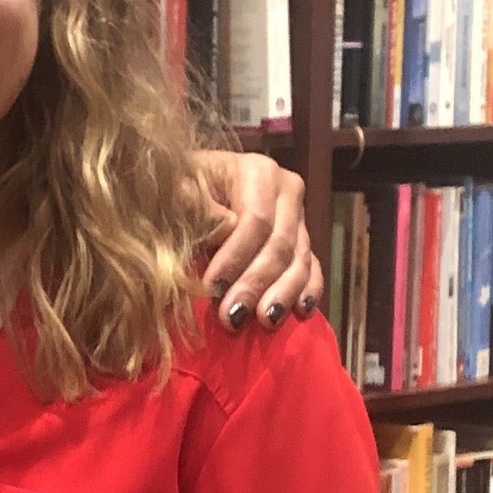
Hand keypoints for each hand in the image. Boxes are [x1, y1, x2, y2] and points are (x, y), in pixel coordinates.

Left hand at [194, 148, 322, 327]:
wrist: (191, 188)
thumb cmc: (180, 190)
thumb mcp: (178, 192)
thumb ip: (201, 208)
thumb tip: (230, 228)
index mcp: (258, 172)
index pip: (256, 220)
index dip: (235, 256)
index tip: (212, 286)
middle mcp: (286, 191)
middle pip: (279, 244)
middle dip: (255, 283)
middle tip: (232, 316)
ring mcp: (297, 217)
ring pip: (299, 260)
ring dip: (282, 294)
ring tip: (265, 321)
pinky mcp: (301, 241)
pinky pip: (313, 268)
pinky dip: (308, 291)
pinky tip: (301, 312)